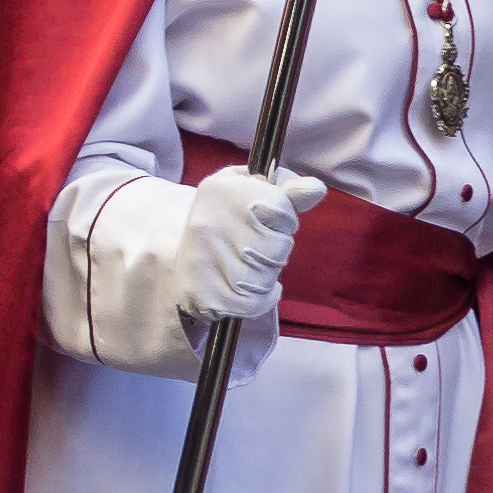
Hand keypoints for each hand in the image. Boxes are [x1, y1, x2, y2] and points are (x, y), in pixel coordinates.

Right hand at [174, 163, 329, 324]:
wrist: (176, 251)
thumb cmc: (229, 217)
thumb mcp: (253, 191)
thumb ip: (289, 190)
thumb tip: (316, 189)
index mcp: (222, 189)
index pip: (283, 210)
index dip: (285, 221)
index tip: (269, 221)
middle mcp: (207, 221)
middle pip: (277, 248)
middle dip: (277, 251)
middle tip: (258, 248)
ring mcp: (202, 258)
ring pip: (266, 278)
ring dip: (267, 276)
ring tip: (250, 266)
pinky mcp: (201, 292)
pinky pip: (252, 303)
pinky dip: (261, 300)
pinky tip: (252, 288)